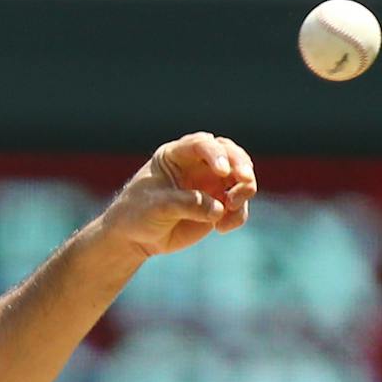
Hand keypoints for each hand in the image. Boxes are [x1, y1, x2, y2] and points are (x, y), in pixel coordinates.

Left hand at [94, 132, 256, 260]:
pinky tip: (221, 228)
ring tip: (232, 207)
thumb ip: (187, 204)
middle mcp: (198, 164)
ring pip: (241, 177)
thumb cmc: (139, 214)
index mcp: (177, 155)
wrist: (136, 238)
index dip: (216, 154)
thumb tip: (219, 209)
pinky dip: (238, 215)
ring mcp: (211, 184)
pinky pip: (239, 206)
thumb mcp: (157, 207)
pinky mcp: (219, 205)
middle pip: (230, 153)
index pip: (201, 144)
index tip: (223, 170)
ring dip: (245, 190)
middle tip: (245, 180)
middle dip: (241, 164)